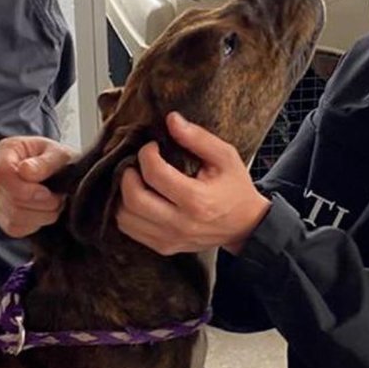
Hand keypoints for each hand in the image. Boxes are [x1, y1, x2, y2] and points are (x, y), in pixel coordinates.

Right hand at [0, 137, 76, 237]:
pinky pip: (13, 228)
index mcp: (7, 149)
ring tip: (54, 205)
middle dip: (39, 204)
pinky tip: (44, 213)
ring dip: (40, 215)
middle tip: (58, 198)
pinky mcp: (0, 214)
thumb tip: (26, 171)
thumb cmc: (58, 158)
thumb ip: (46, 162)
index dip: (24, 189)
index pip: (2, 174)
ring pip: (11, 216)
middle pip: (7, 199)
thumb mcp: (60, 154)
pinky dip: (34, 225)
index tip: (47, 193)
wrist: (62, 170)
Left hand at [117, 112, 270, 255]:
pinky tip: (139, 198)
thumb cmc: (235, 189)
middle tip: (136, 164)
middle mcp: (180, 223)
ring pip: (125, 218)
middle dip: (128, 175)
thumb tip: (171, 120)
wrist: (245, 226)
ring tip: (137, 180)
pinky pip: (130, 231)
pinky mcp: (164, 247)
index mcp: (197, 200)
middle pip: (133, 199)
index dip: (146, 154)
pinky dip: (127, 212)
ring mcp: (170, 239)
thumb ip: (198, 137)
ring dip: (123, 195)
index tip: (152, 146)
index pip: (155, 174)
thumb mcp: (225, 156)